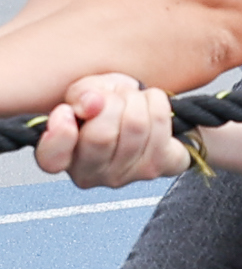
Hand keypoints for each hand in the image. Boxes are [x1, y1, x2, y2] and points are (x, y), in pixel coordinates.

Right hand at [31, 75, 187, 189]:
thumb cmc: (106, 105)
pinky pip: (162, 128)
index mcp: (63, 158)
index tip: (66, 111)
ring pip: (137, 126)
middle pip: (101, 135)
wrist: (140, 111)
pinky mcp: (159, 168)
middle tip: (115, 96)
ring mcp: (126, 176)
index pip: (52, 158)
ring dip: (138, 99)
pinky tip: (152, 108)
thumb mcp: (85, 92)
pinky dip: (158, 104)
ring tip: (134, 99)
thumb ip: (81, 95)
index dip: (60, 132)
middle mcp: (91, 175)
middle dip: (112, 102)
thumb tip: (92, 103)